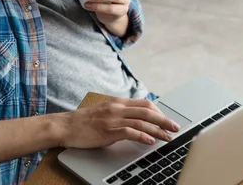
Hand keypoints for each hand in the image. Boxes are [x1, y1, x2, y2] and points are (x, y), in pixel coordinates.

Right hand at [57, 97, 179, 148]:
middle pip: (148, 111)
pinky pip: (130, 132)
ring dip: (158, 130)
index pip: (144, 103)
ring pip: (142, 122)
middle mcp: (118, 107)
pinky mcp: (109, 130)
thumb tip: (136, 118)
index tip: (167, 120)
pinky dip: (143, 136)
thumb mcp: (105, 111)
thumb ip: (120, 112)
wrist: (66, 125)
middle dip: (164, 119)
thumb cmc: (84, 121)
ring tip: (168, 137)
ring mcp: (113, 118)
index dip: (159, 111)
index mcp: (118, 102)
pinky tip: (150, 141)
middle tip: (175, 127)